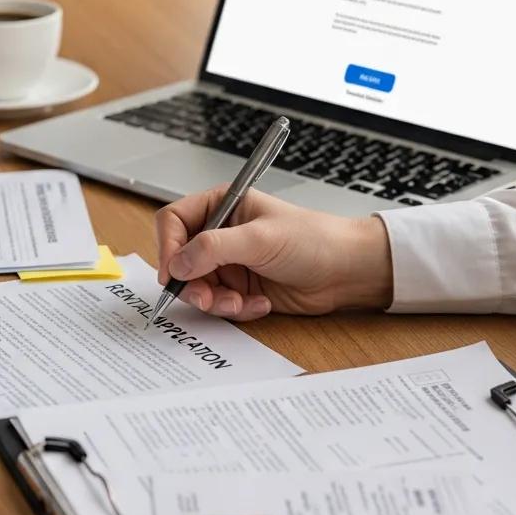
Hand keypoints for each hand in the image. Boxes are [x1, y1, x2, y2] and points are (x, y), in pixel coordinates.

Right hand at [155, 186, 392, 319]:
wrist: (347, 271)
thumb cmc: (313, 239)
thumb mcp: (259, 239)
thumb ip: (213, 248)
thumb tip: (177, 262)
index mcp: (220, 205)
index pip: (173, 221)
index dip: (168, 246)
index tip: (173, 272)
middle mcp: (219, 232)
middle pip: (179, 259)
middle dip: (192, 282)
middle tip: (207, 298)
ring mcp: (228, 262)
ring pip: (196, 286)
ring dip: (215, 300)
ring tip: (240, 302)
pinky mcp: (239, 287)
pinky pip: (218, 303)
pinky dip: (235, 309)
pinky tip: (259, 302)